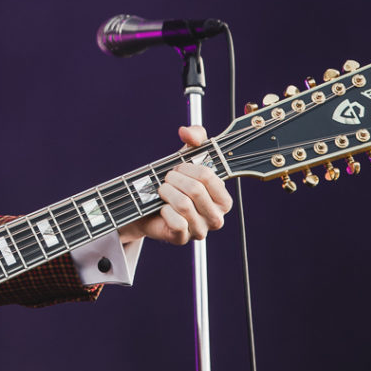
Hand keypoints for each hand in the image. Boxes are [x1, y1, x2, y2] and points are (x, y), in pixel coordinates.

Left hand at [118, 126, 232, 246]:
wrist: (146, 206)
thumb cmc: (173, 183)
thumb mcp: (186, 156)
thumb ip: (195, 137)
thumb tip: (187, 132)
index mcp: (223, 199)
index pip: (208, 176)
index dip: (188, 168)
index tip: (179, 168)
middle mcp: (217, 217)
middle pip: (195, 190)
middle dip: (174, 179)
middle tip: (167, 180)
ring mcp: (201, 230)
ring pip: (184, 205)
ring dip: (166, 192)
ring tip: (162, 191)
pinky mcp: (183, 239)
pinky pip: (176, 222)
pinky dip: (163, 210)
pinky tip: (161, 208)